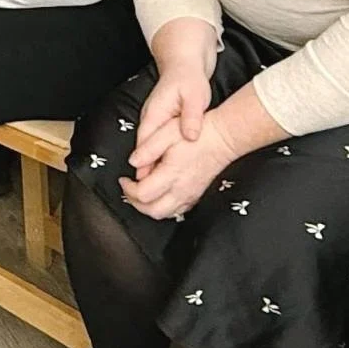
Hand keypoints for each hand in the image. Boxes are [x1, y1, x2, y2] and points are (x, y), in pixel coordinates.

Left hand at [118, 109, 239, 219]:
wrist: (224, 138)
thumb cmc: (200, 133)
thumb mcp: (167, 133)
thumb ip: (147, 148)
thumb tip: (133, 162)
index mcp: (171, 174)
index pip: (143, 194)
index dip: (128, 189)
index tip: (124, 179)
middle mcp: (181, 189)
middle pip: (153, 211)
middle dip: (135, 203)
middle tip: (128, 190)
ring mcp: (190, 194)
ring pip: (165, 214)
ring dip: (149, 207)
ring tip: (141, 193)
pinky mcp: (196, 194)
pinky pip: (178, 210)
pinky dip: (164, 207)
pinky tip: (159, 195)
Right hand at [131, 19, 218, 177]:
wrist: (182, 64)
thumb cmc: (188, 79)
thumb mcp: (195, 96)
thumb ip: (191, 116)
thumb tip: (190, 135)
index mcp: (155, 114)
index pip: (145, 143)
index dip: (145, 164)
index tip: (145, 182)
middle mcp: (150, 119)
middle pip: (142, 150)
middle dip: (143, 171)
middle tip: (147, 193)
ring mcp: (152, 121)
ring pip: (146, 148)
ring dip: (148, 166)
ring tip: (152, 188)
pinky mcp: (158, 123)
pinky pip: (153, 144)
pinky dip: (156, 158)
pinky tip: (162, 170)